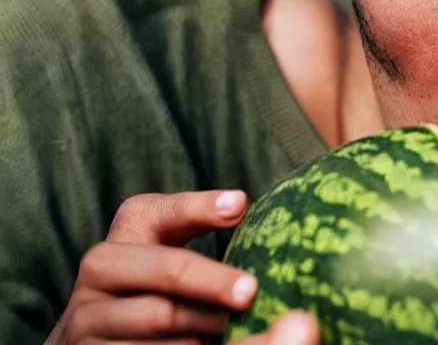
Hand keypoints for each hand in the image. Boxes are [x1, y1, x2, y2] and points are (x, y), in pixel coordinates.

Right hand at [45, 190, 319, 343]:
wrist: (108, 343)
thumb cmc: (160, 295)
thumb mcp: (174, 261)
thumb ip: (201, 230)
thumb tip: (240, 205)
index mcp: (127, 235)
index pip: (159, 211)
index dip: (201, 207)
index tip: (240, 206)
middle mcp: (100, 271)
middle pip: (166, 268)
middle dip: (213, 279)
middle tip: (251, 292)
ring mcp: (89, 318)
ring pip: (158, 316)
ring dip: (203, 323)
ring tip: (232, 326)